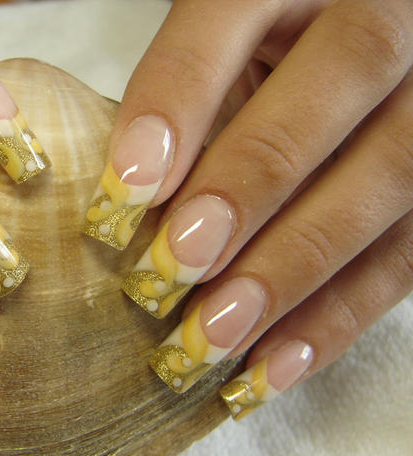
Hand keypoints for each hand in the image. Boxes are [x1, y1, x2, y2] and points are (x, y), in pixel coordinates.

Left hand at [83, 0, 412, 416]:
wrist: (354, 32)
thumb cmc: (261, 48)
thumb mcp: (224, 40)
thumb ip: (185, 89)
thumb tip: (125, 198)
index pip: (235, 13)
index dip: (179, 103)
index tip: (123, 192)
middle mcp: (390, 9)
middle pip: (341, 80)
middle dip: (251, 184)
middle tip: (174, 269)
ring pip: (393, 173)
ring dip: (297, 270)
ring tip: (214, 337)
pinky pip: (411, 248)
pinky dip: (341, 315)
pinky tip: (274, 367)